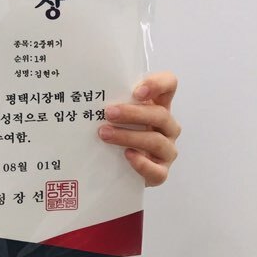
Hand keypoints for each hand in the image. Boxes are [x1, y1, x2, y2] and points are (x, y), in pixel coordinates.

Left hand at [98, 71, 180, 186]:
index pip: (169, 85)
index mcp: (158, 106)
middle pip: (161, 114)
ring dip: (129, 136)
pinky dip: (142, 163)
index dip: (157, 84)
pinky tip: (127, 155)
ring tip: (105, 134)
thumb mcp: (117, 115)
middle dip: (133, 113)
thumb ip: (113, 102)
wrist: (119, 169)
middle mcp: (167, 127)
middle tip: (109, 113)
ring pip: (157, 141)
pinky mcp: (161, 172)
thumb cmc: (118, 134)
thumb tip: (88, 91)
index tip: (136, 91)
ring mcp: (167, 150)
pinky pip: (157, 170)